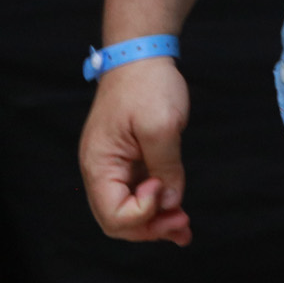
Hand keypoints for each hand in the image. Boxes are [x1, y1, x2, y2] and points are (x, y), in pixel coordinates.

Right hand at [79, 57, 193, 244]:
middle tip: (183, 227)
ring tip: (184, 228)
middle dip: (150, 228)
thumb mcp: (162, 126)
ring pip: (128, 211)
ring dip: (155, 223)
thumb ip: (166, 168)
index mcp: (99, 164)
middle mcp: (100, 171)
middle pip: (117, 220)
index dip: (143, 213)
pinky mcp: (126, 161)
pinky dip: (156, 206)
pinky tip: (177, 212)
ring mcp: (112, 167)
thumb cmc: (147, 85)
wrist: (141, 54)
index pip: (114, 214)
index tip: (164, 187)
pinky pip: (136, 193)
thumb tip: (170, 202)